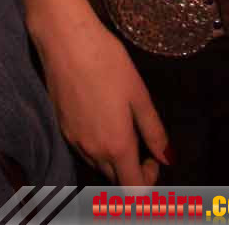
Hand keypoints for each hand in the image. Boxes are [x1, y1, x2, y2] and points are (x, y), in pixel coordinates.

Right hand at [36, 10, 168, 183]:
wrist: (64, 39)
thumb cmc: (107, 61)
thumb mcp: (139, 93)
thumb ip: (154, 131)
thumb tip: (168, 158)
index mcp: (117, 146)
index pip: (134, 190)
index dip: (149, 180)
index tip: (153, 156)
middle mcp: (93, 151)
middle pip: (115, 179)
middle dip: (131, 168)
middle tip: (140, 139)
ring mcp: (73, 139)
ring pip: (97, 165)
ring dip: (113, 158)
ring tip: (120, 125)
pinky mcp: (60, 126)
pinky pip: (83, 149)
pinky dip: (96, 146)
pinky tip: (99, 117)